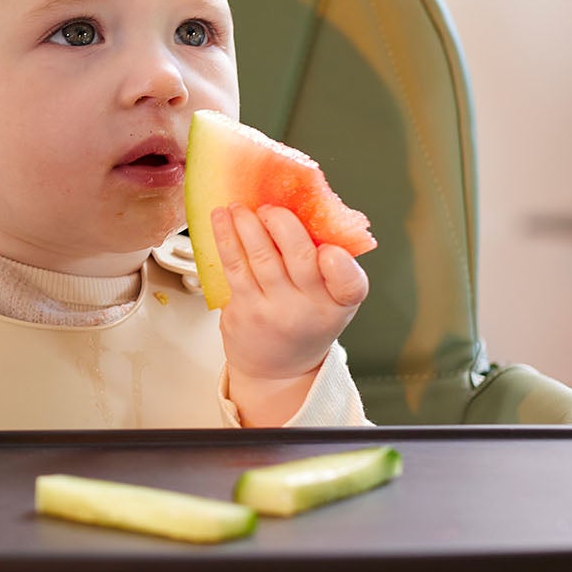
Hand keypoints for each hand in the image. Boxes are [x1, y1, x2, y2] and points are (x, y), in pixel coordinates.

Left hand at [213, 203, 367, 426]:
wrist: (278, 368)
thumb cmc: (304, 320)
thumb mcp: (328, 298)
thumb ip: (323, 262)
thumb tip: (299, 203)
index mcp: (339, 302)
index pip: (350, 285)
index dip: (340, 265)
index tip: (328, 249)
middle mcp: (309, 309)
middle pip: (300, 259)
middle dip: (282, 224)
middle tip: (269, 208)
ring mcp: (275, 311)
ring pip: (261, 257)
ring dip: (246, 224)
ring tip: (239, 207)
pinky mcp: (245, 310)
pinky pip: (235, 266)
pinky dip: (227, 237)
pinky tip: (222, 219)